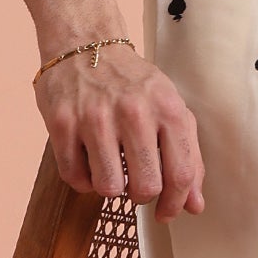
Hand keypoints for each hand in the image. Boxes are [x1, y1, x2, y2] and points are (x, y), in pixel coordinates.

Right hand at [33, 42, 205, 219]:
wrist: (85, 44)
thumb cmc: (133, 83)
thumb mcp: (170, 109)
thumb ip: (188, 157)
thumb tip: (194, 206)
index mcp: (167, 108)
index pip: (179, 174)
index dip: (175, 203)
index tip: (167, 213)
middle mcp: (133, 112)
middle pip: (145, 187)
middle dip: (142, 196)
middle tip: (136, 185)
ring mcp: (95, 117)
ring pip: (108, 187)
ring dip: (111, 188)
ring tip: (111, 170)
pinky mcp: (62, 123)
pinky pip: (75, 177)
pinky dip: (83, 179)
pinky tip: (89, 162)